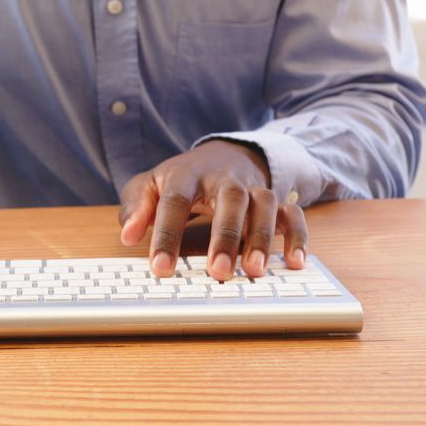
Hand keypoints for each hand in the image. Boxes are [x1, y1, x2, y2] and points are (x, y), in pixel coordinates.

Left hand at [118, 140, 308, 280]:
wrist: (225, 154)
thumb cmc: (182, 178)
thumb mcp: (149, 184)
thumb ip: (136, 207)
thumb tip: (128, 235)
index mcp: (187, 175)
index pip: (175, 202)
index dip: (166, 235)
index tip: (160, 267)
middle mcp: (225, 179)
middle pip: (230, 200)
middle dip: (225, 236)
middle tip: (217, 271)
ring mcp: (254, 188)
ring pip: (265, 206)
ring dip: (262, 238)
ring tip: (254, 271)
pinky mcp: (278, 200)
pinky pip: (294, 214)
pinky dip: (297, 237)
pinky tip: (295, 263)